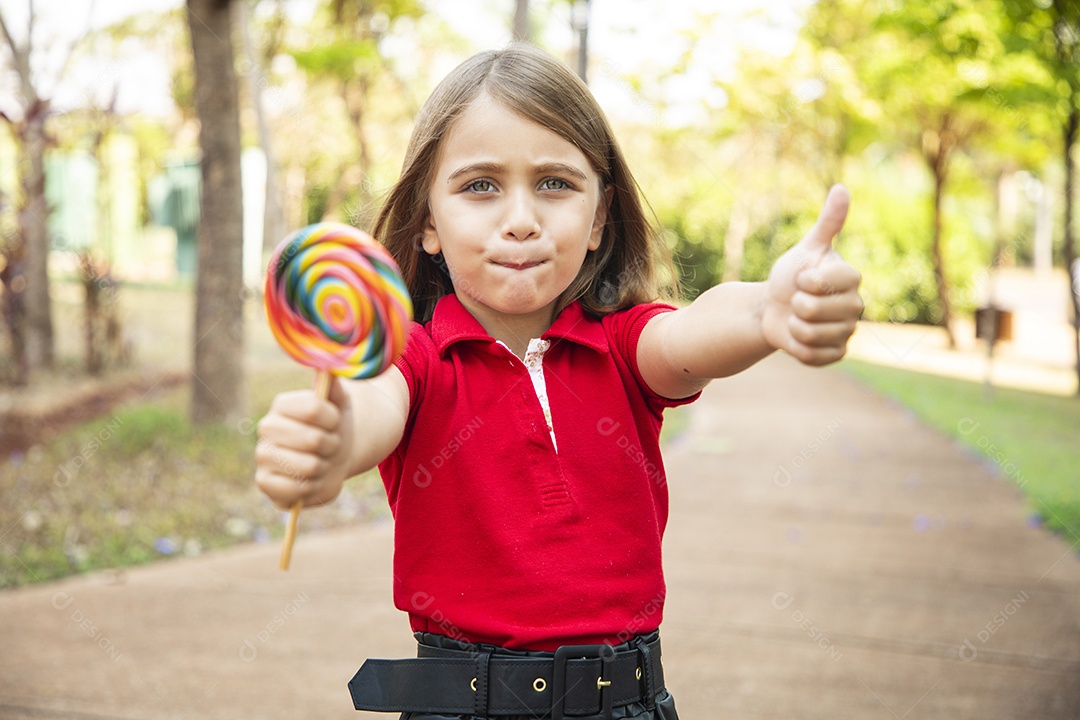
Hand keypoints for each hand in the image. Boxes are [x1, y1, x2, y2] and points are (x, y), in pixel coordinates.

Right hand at [255, 377, 353, 509]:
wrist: (336, 457)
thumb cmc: (336, 426)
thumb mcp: (341, 402)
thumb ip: (333, 385)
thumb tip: (325, 367)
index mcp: (283, 404)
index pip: (313, 407)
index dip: (333, 419)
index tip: (335, 421)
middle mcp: (267, 427)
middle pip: (314, 439)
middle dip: (332, 445)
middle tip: (329, 444)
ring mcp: (263, 456)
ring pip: (309, 466)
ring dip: (324, 467)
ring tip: (320, 461)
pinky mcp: (264, 483)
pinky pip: (298, 490)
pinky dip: (313, 487)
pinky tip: (310, 479)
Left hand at [761, 185, 862, 365]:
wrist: (775, 307)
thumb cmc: (792, 275)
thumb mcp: (807, 248)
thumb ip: (828, 223)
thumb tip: (842, 188)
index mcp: (851, 278)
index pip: (821, 283)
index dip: (802, 281)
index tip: (801, 278)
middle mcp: (856, 306)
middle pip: (812, 311)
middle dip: (794, 304)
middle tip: (796, 300)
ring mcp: (847, 332)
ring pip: (809, 335)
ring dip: (793, 326)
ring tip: (797, 317)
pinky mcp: (836, 354)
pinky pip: (811, 355)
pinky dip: (796, 347)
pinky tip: (799, 335)